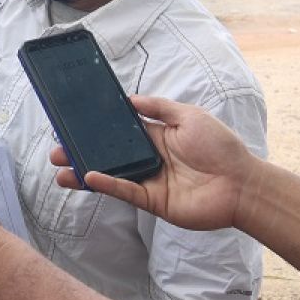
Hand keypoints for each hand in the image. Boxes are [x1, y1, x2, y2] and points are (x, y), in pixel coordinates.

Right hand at [52, 95, 260, 230]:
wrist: (242, 184)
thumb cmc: (221, 147)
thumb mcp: (189, 116)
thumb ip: (159, 107)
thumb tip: (130, 99)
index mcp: (156, 137)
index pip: (119, 132)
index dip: (97, 128)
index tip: (74, 124)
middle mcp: (149, 159)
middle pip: (108, 154)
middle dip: (81, 152)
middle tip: (57, 149)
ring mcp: (149, 181)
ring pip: (109, 174)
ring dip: (84, 171)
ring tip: (59, 168)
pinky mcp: (152, 201)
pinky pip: (124, 191)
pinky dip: (106, 184)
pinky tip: (87, 177)